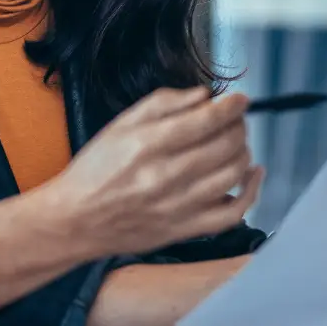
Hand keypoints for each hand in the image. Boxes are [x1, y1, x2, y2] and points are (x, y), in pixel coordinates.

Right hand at [34, 87, 262, 257]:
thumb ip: (163, 103)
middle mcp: (166, 176)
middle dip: (238, 126)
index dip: (231, 107)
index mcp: (148, 145)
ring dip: (243, 151)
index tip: (240, 100)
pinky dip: (251, 192)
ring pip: (233, 174)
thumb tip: (204, 96)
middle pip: (225, 145)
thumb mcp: (120, 124)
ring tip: (235, 143)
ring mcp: (179, 206)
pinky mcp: (185, 230)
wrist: (75, 220)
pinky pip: (232, 213)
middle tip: (234, 120)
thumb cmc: (95, 171)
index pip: (206, 121)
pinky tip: (251, 174)